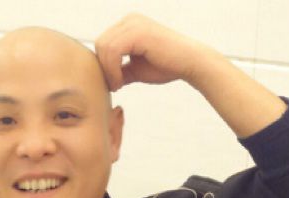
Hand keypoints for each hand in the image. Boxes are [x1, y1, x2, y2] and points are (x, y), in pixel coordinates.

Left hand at [95, 12, 285, 137]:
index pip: (102, 44)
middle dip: (103, 68)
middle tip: (114, 85)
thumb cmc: (165, 66)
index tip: (113, 83)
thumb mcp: (135, 69)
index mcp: (128, 25)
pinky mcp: (138, 32)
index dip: (102, 65)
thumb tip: (101, 77)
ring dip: (107, 71)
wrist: (189, 63)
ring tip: (118, 85)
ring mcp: (133, 23)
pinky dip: (112, 70)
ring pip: (103, 47)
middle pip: (99, 44)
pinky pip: (112, 51)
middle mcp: (129, 20)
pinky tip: (121, 82)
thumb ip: (118, 69)